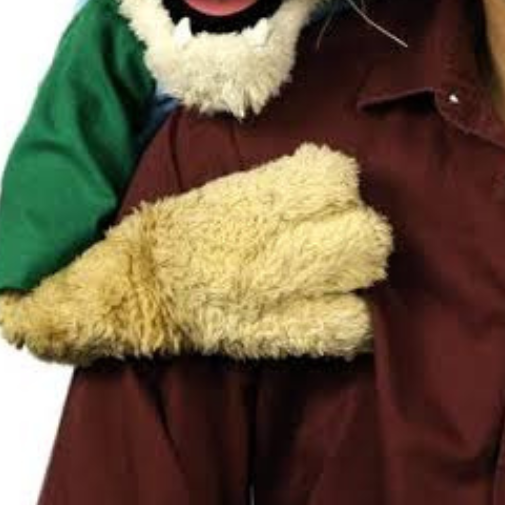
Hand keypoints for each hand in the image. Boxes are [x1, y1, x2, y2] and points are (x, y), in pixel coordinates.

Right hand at [0, 144, 391, 363]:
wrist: (137, 291)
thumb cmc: (180, 233)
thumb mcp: (228, 189)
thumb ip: (281, 183)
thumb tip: (328, 172)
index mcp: (263, 201)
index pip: (338, 178)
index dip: (340, 183)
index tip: (330, 191)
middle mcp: (283, 245)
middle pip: (366, 230)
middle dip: (362, 229)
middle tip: (344, 234)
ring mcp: (289, 292)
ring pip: (367, 274)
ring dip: (363, 268)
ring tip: (346, 269)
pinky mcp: (287, 331)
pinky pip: (352, 324)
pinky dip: (359, 315)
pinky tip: (348, 305)